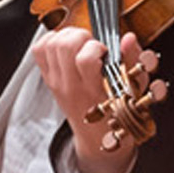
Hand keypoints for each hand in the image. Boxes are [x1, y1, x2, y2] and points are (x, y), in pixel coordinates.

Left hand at [31, 25, 158, 172]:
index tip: (105, 51)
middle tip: (91, 45)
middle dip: (81, 36)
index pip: (85, 59)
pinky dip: (51, 41)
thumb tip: (128, 38)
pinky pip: (39, 50)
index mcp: (94, 90)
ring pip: (51, 44)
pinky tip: (67, 47)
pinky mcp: (48, 78)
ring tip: (80, 44)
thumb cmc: (117, 111)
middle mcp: (71, 86)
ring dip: (67, 36)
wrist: (97, 136)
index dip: (96, 47)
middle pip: (63, 46)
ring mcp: (56, 82)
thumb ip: (133, 60)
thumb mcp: (134, 88)